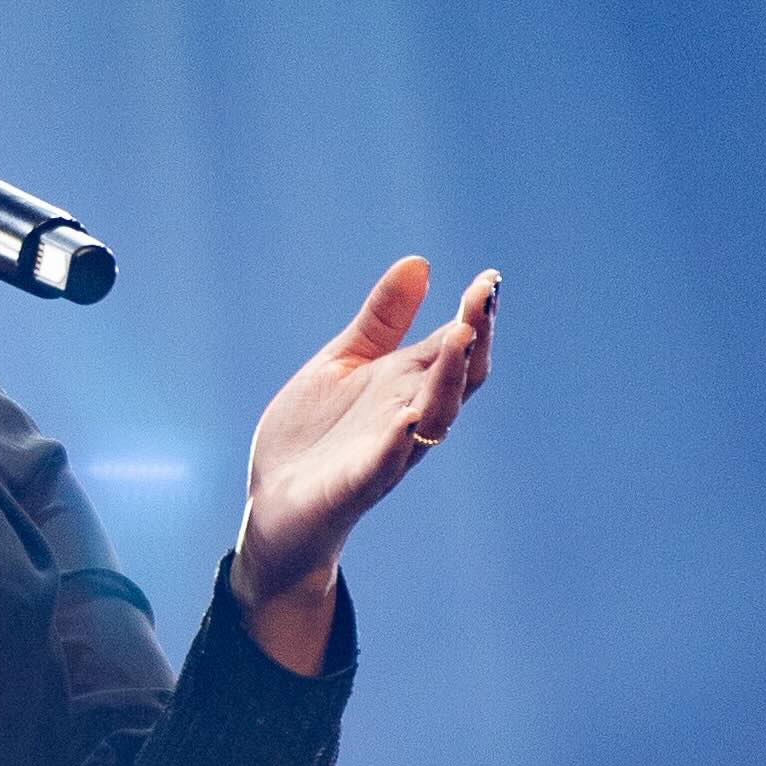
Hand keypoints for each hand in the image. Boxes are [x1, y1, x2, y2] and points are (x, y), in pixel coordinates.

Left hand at [233, 255, 497, 670]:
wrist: (276, 503)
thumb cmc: (316, 433)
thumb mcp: (344, 361)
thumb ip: (382, 319)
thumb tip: (419, 262)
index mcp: (407, 384)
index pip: (453, 346)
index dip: (474, 314)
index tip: (489, 280)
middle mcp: (409, 415)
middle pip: (456, 378)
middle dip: (472, 340)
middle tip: (483, 299)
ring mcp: (387, 450)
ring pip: (432, 417)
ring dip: (449, 379)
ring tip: (461, 337)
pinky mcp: (357, 484)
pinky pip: (384, 463)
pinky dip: (397, 443)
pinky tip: (406, 419)